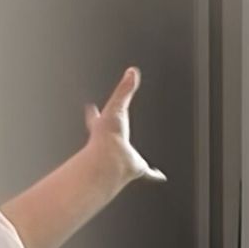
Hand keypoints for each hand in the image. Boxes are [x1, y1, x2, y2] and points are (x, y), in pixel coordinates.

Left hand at [85, 67, 165, 189]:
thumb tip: (131, 71)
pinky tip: (159, 176)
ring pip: (127, 155)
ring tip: (135, 158)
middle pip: (110, 137)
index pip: (96, 116)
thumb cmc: (107, 135)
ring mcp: (123, 155)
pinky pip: (146, 172)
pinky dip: (153, 174)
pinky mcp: (135, 167)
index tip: (89, 107)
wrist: (109, 159)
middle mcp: (111, 143)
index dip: (93, 112)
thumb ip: (125, 88)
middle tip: (112, 132)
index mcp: (104, 128)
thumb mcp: (117, 105)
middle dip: (111, 135)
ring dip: (130, 156)